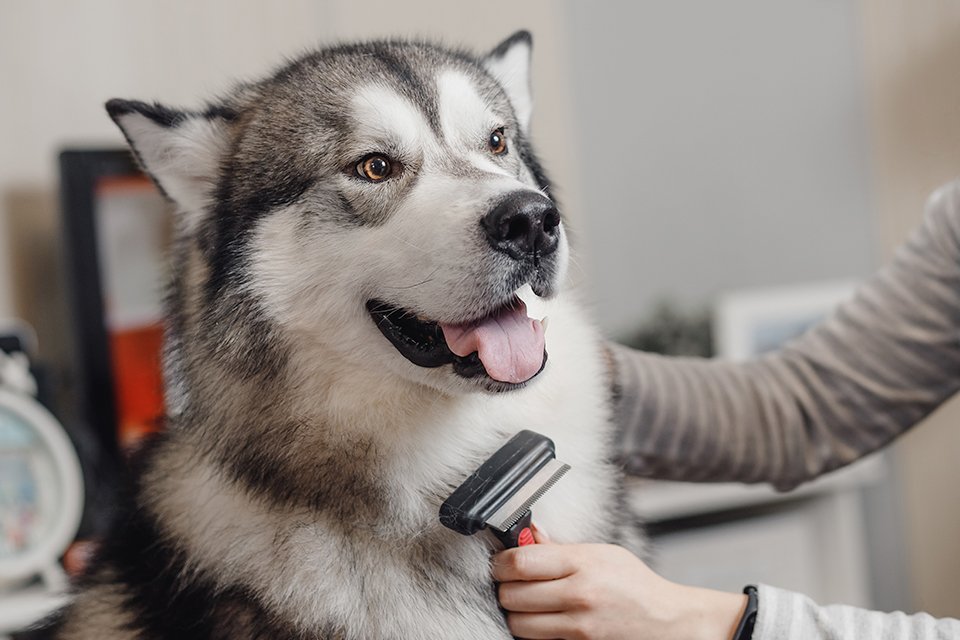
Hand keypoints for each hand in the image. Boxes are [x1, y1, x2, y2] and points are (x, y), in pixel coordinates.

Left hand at [491, 534, 746, 639]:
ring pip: (518, 623)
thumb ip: (560, 548)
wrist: (667, 622)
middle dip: (506, 588)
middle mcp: (579, 594)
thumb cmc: (635, 585)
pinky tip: (543, 620)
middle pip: (511, 594)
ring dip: (516, 614)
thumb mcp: (602, 554)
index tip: (501, 563)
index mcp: (582, 563)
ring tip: (528, 604)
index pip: (519, 562)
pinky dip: (534, 631)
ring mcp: (579, 626)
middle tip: (512, 583)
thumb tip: (528, 535)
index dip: (500, 563)